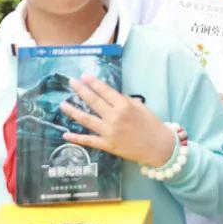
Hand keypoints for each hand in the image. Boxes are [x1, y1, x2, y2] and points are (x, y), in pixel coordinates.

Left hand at [60, 74, 176, 167]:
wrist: (159, 147)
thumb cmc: (152, 125)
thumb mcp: (142, 108)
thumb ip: (127, 101)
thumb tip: (114, 96)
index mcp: (124, 106)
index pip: (105, 91)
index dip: (94, 83)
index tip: (84, 76)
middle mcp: (114, 117)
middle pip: (94, 102)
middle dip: (81, 90)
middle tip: (71, 83)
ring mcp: (109, 132)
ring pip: (87, 119)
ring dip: (73, 111)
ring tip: (63, 104)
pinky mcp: (107, 145)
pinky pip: (89, 140)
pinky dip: (77, 138)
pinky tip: (66, 134)